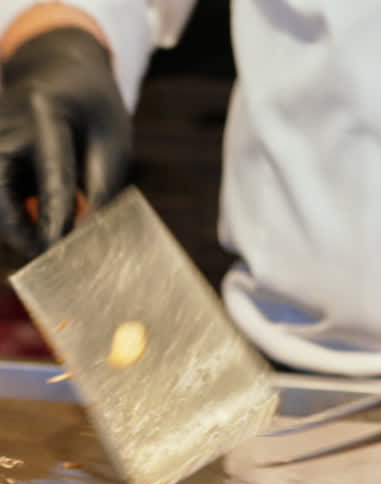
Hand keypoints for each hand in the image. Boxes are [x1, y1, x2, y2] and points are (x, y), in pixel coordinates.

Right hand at [0, 26, 130, 256]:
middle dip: (19, 230)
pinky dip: (9, 216)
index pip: (52, 173)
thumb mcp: (110, 144)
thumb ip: (100, 192)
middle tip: (45, 257)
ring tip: (39, 246)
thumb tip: (85, 242)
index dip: (57, 218)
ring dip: (11, 226)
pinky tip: (31, 230)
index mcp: (47, 112)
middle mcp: (7, 122)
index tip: (58, 251)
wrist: (59, 69)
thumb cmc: (93, 112)